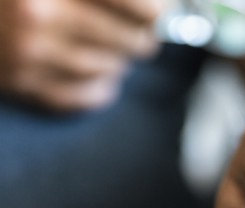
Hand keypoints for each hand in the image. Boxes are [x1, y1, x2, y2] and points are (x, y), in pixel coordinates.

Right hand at [0, 0, 160, 110]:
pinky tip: (104, 76)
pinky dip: (100, 87)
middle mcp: (40, 16)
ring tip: (117, 48)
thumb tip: (155, 9)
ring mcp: (28, 54)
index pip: (139, 6)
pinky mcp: (20, 82)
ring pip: (110, 69)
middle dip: (142, 36)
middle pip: (132, 41)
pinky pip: (81, 96)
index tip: (159, 12)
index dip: (156, 10)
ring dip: (119, 59)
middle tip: (143, 32)